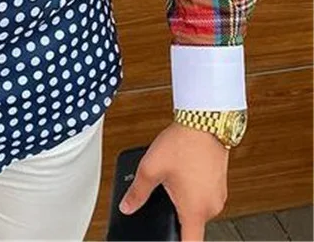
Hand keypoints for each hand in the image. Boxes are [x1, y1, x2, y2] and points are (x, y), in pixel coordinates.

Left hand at [118, 121, 229, 241]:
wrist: (204, 122)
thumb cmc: (182, 144)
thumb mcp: (151, 168)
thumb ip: (137, 192)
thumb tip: (127, 207)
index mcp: (195, 210)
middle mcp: (211, 208)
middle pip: (190, 225)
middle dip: (174, 214)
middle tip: (163, 195)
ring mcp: (218, 196)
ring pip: (196, 209)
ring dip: (183, 201)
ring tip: (172, 180)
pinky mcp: (219, 185)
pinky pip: (203, 196)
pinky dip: (192, 191)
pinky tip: (182, 174)